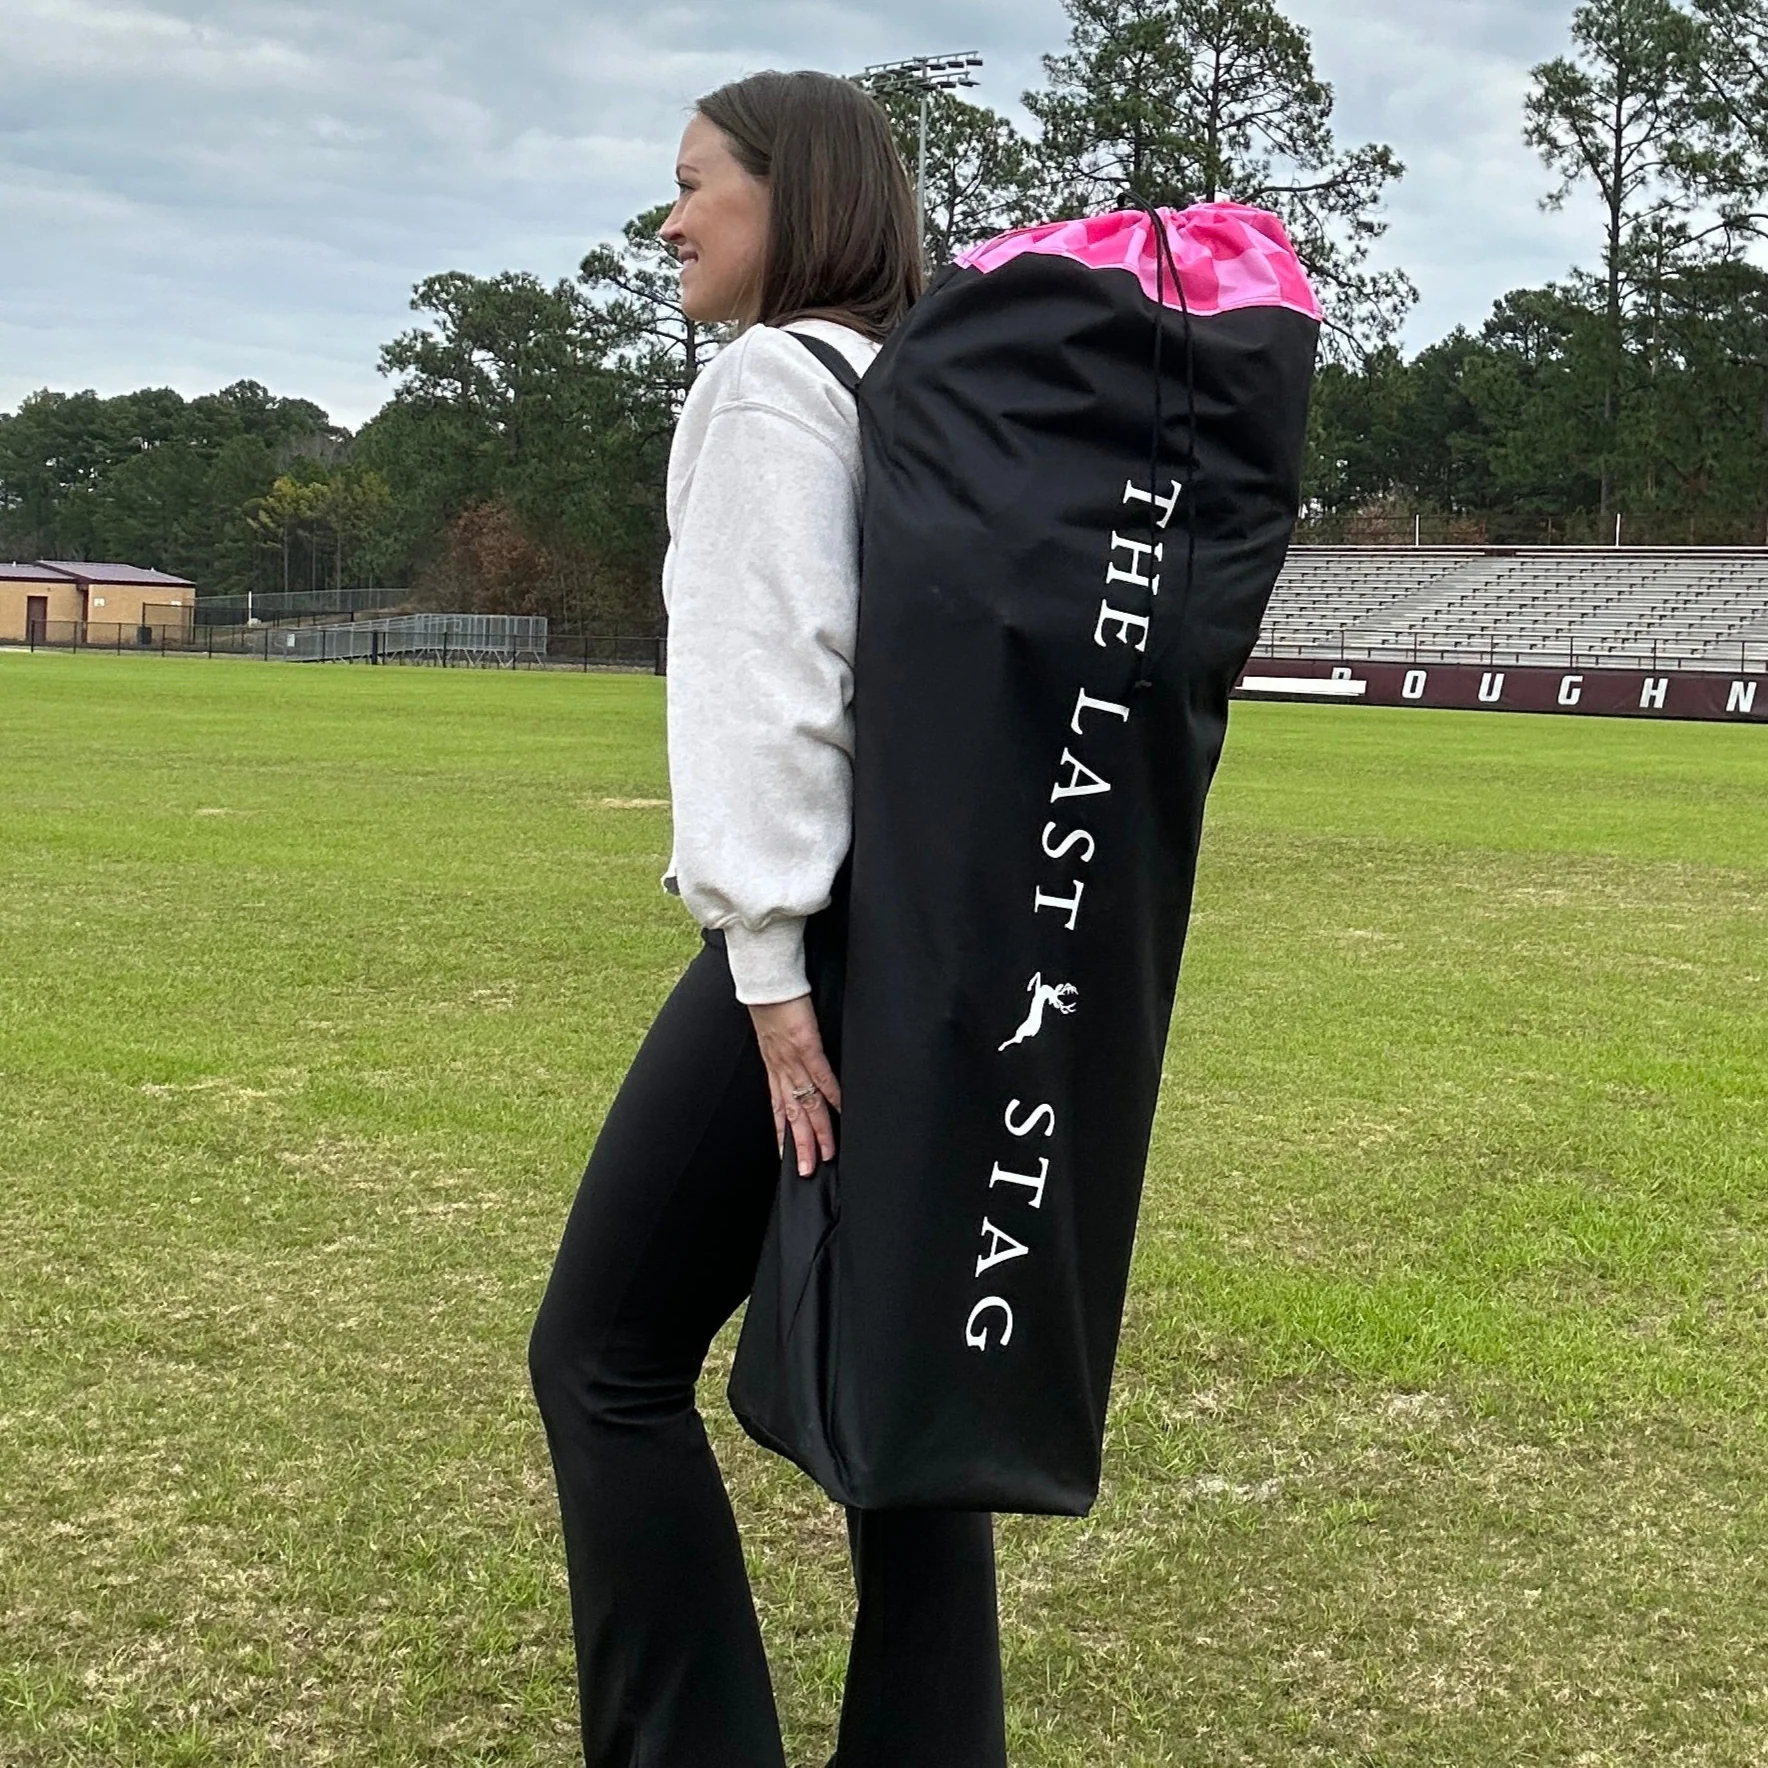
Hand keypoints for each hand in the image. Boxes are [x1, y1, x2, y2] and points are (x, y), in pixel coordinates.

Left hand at [748, 994, 841, 1178]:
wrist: (764, 976)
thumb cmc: (771, 996)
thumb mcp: (773, 1027)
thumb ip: (786, 1045)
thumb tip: (796, 1053)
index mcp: (773, 1064)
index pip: (778, 1106)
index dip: (782, 1132)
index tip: (787, 1156)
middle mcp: (781, 1067)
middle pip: (792, 1114)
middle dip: (801, 1144)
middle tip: (808, 1171)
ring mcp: (793, 1058)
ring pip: (806, 1103)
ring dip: (817, 1131)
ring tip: (825, 1155)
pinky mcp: (806, 1043)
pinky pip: (821, 1075)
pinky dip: (832, 1095)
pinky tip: (840, 1112)